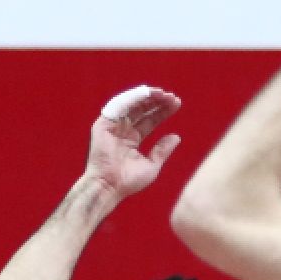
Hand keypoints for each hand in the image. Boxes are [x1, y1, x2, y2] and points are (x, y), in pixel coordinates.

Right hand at [83, 87, 182, 201]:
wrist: (109, 186)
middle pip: (142, 109)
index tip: (177, 103)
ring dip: (146, 96)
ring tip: (162, 93)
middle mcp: (122, 130)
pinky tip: (147, 94)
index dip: (162, 111)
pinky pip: (118, 106)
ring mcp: (112, 126)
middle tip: (171, 96)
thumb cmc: (128, 181)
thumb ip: (162, 150)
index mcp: (132, 139)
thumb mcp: (151, 165)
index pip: (150, 120)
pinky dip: (132, 98)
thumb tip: (176, 137)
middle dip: (157, 101)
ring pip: (131, 104)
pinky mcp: (103, 124)